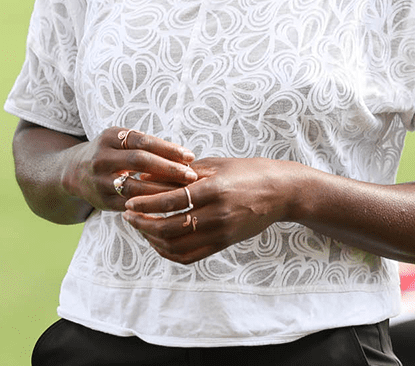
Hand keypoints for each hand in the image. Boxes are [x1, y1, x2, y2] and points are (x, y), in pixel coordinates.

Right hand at [62, 128, 197, 212]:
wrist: (73, 172)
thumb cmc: (110, 153)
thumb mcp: (120, 140)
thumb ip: (145, 145)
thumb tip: (183, 157)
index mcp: (110, 137)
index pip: (143, 141)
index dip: (168, 149)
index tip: (190, 156)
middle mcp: (102, 158)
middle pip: (140, 161)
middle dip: (168, 168)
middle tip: (191, 175)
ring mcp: (100, 181)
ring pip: (135, 186)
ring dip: (162, 190)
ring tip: (184, 192)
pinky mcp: (103, 202)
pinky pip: (130, 204)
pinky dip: (150, 204)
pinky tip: (167, 206)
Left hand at [123, 156, 302, 262]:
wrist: (279, 192)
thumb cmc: (245, 172)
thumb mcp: (215, 164)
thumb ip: (182, 172)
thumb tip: (147, 175)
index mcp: (214, 188)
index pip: (172, 201)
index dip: (146, 203)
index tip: (128, 201)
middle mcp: (217, 213)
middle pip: (170, 227)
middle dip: (144, 223)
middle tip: (128, 215)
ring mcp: (221, 232)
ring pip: (176, 246)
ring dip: (152, 239)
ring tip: (139, 226)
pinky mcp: (223, 244)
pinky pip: (189, 256)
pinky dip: (168, 252)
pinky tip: (157, 241)